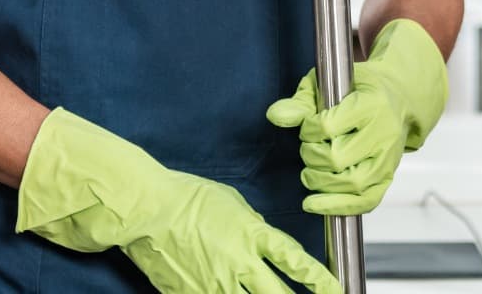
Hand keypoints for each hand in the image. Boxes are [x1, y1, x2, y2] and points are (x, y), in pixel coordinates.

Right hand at [18, 108, 339, 293]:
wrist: (145, 209)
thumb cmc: (185, 198)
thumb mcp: (232, 203)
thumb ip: (254, 226)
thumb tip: (264, 239)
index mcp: (253, 234)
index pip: (296, 262)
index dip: (320, 280)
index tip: (336, 290)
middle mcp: (240, 263)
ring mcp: (217, 284)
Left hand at [266, 18, 448, 215]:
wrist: (399, 98)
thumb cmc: (360, 90)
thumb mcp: (328, 84)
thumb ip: (301, 102)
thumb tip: (277, 116)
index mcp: (371, 104)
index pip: (329, 127)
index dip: (308, 130)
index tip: (308, 127)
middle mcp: (384, 133)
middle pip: (338, 159)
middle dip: (312, 157)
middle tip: (309, 149)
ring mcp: (389, 159)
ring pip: (352, 183)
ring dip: (321, 183)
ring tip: (310, 173)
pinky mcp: (388, 177)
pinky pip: (366, 201)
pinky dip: (338, 206)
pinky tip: (316, 204)